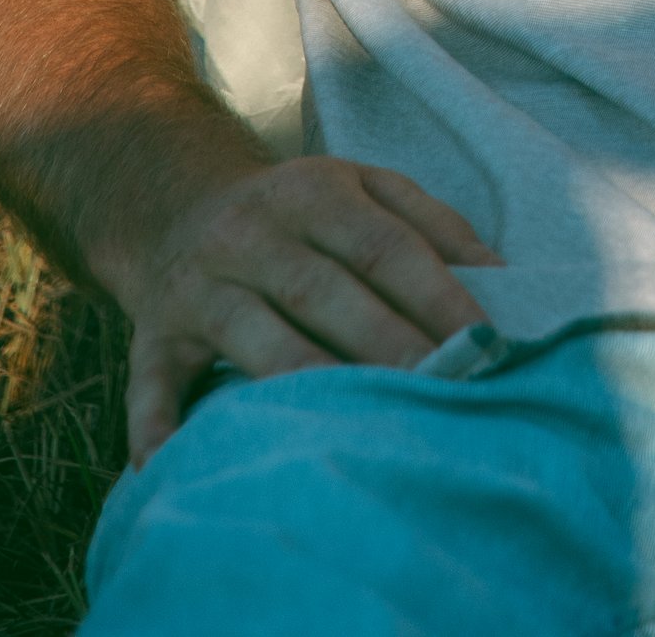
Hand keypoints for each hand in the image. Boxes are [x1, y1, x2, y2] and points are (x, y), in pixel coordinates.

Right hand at [108, 152, 500, 463]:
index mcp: (315, 193)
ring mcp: (199, 286)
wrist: (174, 203)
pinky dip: (156, 426)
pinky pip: (152, 383)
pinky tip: (169, 466)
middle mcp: (252, 234)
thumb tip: (502, 278)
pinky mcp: (153, 335)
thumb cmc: (300, 211)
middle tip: (439, 392)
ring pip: (253, 337)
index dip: (435, 295)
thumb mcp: (364, 187)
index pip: (385, 246)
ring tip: (354, 429)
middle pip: (324, 292)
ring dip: (303, 381)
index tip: (484, 343)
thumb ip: (433, 224)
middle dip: (385, 344)